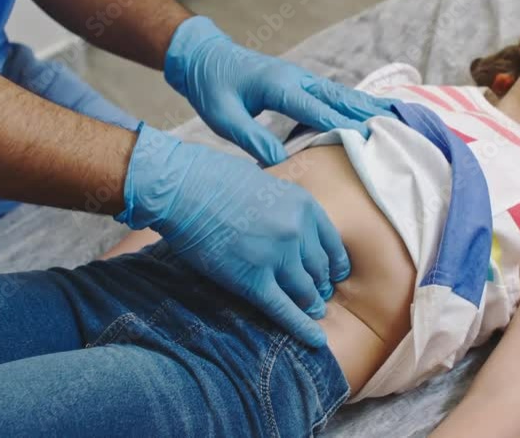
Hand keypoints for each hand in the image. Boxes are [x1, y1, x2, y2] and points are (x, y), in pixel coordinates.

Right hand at [115, 122, 348, 346]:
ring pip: (304, 291)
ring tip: (313, 312)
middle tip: (318, 295)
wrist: (183, 189)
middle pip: (319, 269)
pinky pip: (284, 309)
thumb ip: (285, 199)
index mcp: (303, 205)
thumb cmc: (215, 179)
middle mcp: (297, 231)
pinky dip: (301, 327)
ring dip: (310, 305)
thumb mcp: (266, 179)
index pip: (331, 242)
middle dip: (319, 285)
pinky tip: (315, 340)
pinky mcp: (253, 280)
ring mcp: (277, 257)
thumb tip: (289, 212)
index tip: (335, 273)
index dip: (334, 262)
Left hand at [164, 15, 395, 164]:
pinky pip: (332, 94)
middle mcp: (296, 79)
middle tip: (398, 129)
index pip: (318, 111)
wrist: (203, 56)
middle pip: (340, 98)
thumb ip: (251, 138)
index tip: (369, 141)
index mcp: (279, 87)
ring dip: (367, 106)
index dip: (344, 126)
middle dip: (368, 114)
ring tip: (396, 118)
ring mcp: (301, 78)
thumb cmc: (211, 87)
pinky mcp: (300, 82)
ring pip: (341, 93)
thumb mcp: (223, 117)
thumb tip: (280, 162)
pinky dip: (354, 102)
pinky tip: (369, 111)